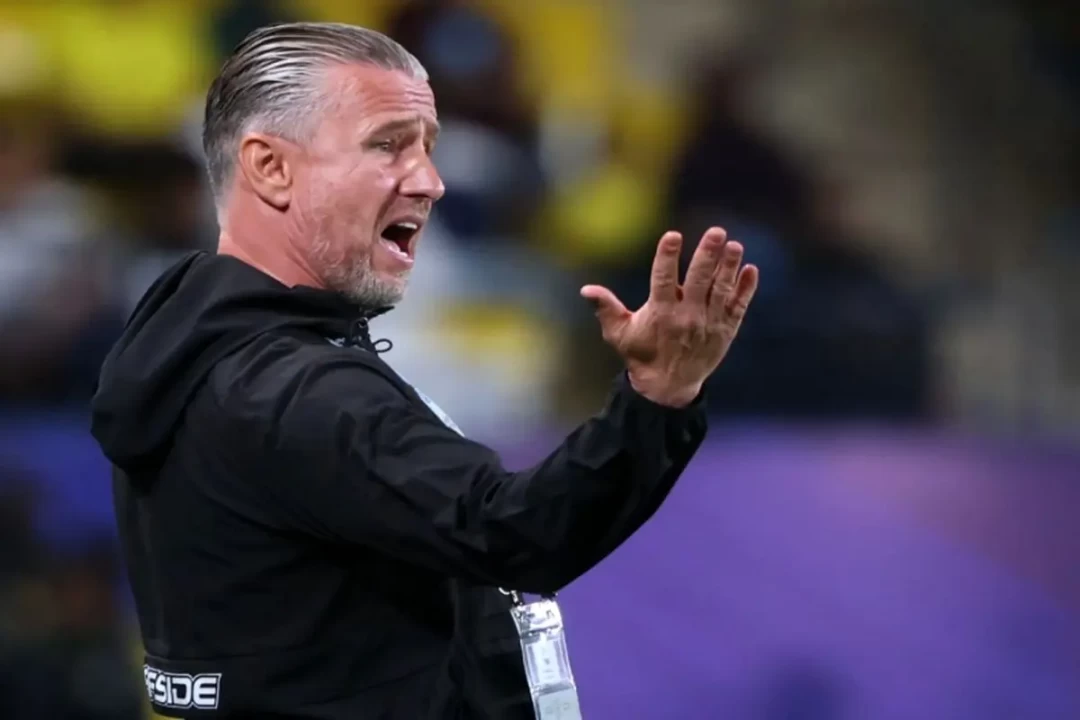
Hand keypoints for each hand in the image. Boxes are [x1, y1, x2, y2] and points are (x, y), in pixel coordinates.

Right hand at [581, 227, 758, 406]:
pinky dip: (746, 289)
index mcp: (660, 314)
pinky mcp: (725, 331)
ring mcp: (709, 324)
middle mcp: (687, 317)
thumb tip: (586, 289)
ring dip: (729, 267)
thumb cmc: (641, 354)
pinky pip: (739, 307)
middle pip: (698, 280)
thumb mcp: (619, 333)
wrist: (668, 387)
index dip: (667, 257)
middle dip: (708, 255)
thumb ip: (606, 308)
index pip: (663, 279)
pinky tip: (751, 270)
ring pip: (721, 290)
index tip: (672, 235)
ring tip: (735, 246)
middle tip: (717, 232)